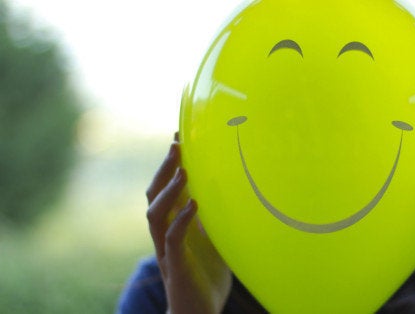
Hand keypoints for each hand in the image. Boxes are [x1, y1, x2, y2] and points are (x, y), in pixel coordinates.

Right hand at [145, 133, 231, 313]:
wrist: (199, 313)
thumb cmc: (207, 277)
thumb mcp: (214, 240)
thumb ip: (213, 218)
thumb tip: (227, 191)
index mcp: (176, 224)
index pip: (169, 188)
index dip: (171, 163)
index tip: (180, 136)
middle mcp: (166, 233)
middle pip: (155, 194)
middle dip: (165, 168)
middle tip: (177, 143)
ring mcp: (167, 250)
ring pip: (156, 214)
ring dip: (169, 191)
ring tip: (184, 170)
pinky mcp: (176, 266)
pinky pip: (172, 240)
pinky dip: (181, 220)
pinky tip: (195, 206)